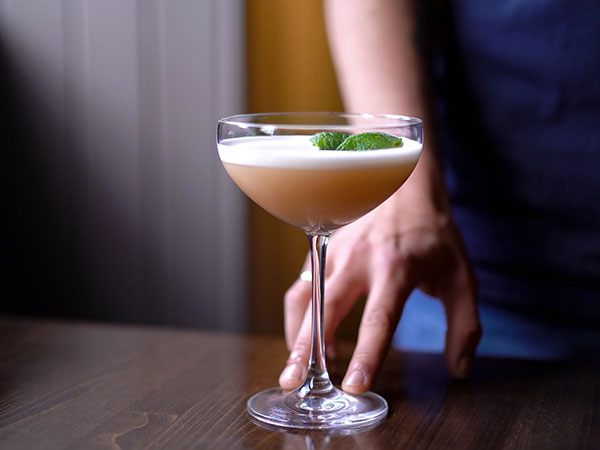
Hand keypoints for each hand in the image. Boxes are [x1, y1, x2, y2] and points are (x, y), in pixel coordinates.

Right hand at [279, 186, 481, 393]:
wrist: (405, 184)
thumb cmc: (433, 234)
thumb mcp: (462, 276)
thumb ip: (464, 325)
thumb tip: (459, 368)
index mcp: (397, 267)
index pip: (379, 318)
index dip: (366, 354)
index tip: (353, 385)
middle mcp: (360, 258)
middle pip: (325, 307)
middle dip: (307, 348)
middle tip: (293, 381)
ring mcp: (335, 251)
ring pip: (305, 296)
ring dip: (296, 334)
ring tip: (295, 368)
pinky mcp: (322, 249)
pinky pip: (302, 286)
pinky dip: (299, 316)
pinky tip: (308, 338)